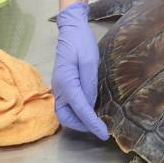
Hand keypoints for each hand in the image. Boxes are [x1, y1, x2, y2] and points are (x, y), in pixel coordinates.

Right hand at [52, 2, 108, 140]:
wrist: (71, 28)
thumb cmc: (81, 42)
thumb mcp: (89, 61)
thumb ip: (89, 84)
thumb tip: (90, 104)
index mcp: (66, 82)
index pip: (80, 109)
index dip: (92, 123)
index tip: (104, 133)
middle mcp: (59, 87)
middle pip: (66, 117)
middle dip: (81, 125)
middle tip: (99, 127)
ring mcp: (59, 86)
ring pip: (65, 112)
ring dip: (78, 119)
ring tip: (95, 120)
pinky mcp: (63, 82)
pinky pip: (67, 103)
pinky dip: (76, 110)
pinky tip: (89, 107)